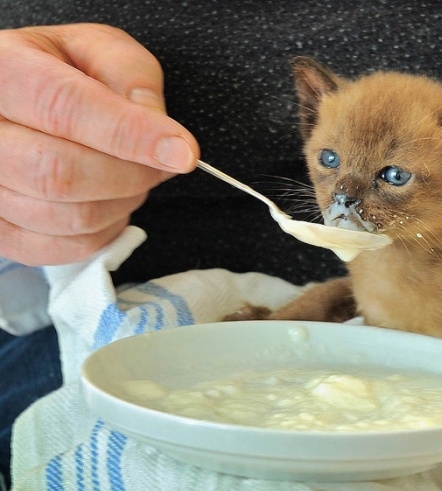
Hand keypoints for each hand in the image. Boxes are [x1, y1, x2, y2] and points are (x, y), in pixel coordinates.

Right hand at [0, 24, 199, 264]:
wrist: (21, 104)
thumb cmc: (60, 73)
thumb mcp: (96, 50)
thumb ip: (130, 77)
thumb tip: (158, 128)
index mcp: (0, 72)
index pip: (64, 108)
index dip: (131, 135)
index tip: (182, 153)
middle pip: (61, 173)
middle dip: (132, 175)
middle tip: (162, 163)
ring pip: (68, 217)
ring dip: (123, 203)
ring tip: (133, 177)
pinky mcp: (2, 230)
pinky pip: (64, 248)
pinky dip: (105, 231)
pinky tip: (111, 202)